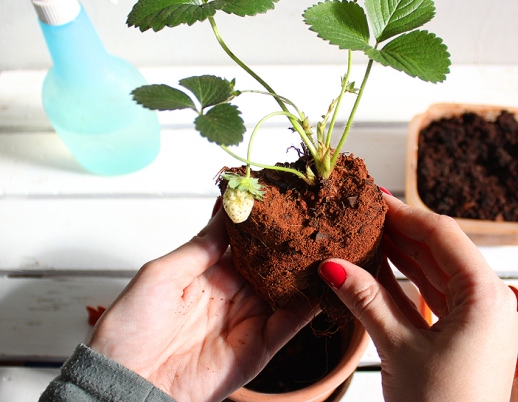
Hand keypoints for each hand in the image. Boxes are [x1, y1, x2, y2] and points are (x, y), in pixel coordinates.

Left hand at [89, 199, 316, 401]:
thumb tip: (228, 212)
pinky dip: (312, 301)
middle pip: (269, 259)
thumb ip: (202, 246)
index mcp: (206, 272)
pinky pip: (293, 319)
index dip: (259, 219)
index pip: (241, 238)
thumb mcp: (162, 274)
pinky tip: (328, 280)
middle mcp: (232, 291)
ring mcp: (249, 317)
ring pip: (287, 285)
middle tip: (313, 211)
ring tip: (330, 239)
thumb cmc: (131, 328)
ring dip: (307, 266)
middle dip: (290, 238)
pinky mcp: (262, 344)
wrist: (128, 384)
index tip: (279, 194)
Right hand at [318, 194, 517, 401]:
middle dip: (401, 231)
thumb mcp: (398, 348)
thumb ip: (366, 299)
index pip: (441, 235)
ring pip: (437, 272)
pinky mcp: (467, 334)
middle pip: (441, 249)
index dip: (404, 213)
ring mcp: (480, 318)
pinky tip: (380, 268)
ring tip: (367, 234)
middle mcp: (491, 300)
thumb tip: (331, 264)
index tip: (372, 196)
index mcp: (485, 296)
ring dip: (403, 255)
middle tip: (364, 213)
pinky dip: (408, 282)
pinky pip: (436, 296)